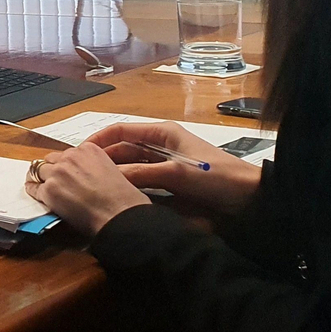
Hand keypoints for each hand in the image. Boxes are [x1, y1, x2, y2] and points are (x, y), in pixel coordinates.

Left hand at [25, 143, 151, 236]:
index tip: (64, 171)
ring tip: (39, 185)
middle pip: (51, 159)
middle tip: (52, 180)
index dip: (65, 165)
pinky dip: (35, 192)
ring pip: (39, 171)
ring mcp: (58, 173)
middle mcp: (71, 157)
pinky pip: (34, 189)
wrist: (120, 216)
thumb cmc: (125, 200)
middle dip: (51, 169)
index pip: (67, 153)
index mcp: (88, 150)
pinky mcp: (49, 190)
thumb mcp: (114, 172)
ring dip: (41, 179)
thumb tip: (87, 177)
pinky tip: (37, 196)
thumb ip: (95, 168)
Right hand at [87, 121, 261, 215]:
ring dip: (114, 174)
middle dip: (103, 159)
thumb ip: (142, 174)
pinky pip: (141, 181)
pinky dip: (128, 186)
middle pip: (123, 150)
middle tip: (81, 175)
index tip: (79, 154)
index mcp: (162, 133)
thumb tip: (108, 177)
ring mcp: (165, 165)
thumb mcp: (178, 174)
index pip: (120, 131)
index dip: (98, 140)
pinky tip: (116, 196)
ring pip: (130, 167)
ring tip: (93, 186)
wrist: (251, 200)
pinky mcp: (170, 183)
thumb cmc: (217, 177)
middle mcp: (160, 146)